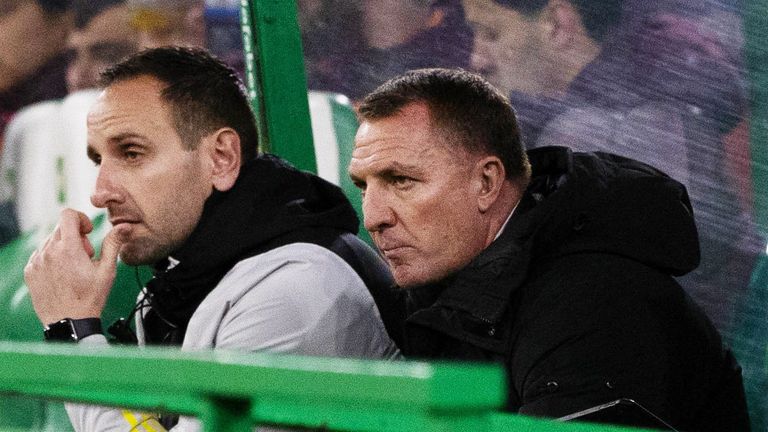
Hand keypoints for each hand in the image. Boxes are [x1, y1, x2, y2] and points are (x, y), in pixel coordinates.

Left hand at [24, 209, 124, 324]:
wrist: (69, 322)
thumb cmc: (90, 298)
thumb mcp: (107, 270)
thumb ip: (113, 244)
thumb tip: (123, 227)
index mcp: (69, 248)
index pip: (68, 215)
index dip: (81, 219)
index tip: (88, 232)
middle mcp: (49, 252)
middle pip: (61, 228)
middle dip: (75, 236)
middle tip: (85, 256)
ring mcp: (37, 261)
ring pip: (50, 241)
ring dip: (63, 247)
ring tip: (73, 268)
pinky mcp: (30, 271)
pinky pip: (40, 254)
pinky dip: (51, 258)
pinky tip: (62, 273)